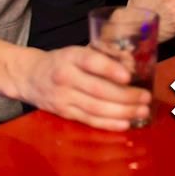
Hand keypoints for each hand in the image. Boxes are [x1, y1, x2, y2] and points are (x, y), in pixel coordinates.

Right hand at [15, 46, 150, 130]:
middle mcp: (65, 77)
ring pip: (96, 108)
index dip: (110, 69)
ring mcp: (63, 97)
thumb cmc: (60, 61)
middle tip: (145, 97)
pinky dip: (109, 123)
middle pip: (98, 90)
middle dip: (126, 96)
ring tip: (142, 111)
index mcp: (69, 56)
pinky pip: (90, 120)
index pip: (90, 61)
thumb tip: (132, 63)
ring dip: (122, 112)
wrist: (29, 76)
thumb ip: (101, 56)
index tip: (129, 76)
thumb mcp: (76, 51)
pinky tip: (125, 123)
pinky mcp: (64, 113)